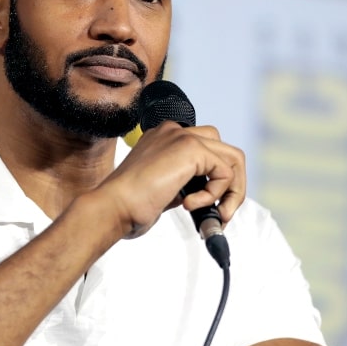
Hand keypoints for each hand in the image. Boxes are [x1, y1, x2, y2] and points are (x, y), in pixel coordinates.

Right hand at [95, 120, 245, 237]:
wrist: (113, 207)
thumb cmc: (128, 206)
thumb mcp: (163, 190)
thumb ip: (186, 184)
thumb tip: (212, 196)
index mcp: (163, 139)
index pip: (206, 149)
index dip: (214, 180)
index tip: (211, 207)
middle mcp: (173, 131)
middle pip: (224, 149)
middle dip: (231, 184)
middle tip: (222, 214)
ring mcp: (182, 136)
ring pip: (232, 158)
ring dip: (233, 190)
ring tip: (217, 214)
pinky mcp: (190, 149)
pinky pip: (224, 172)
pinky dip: (216, 194)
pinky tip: (190, 204)